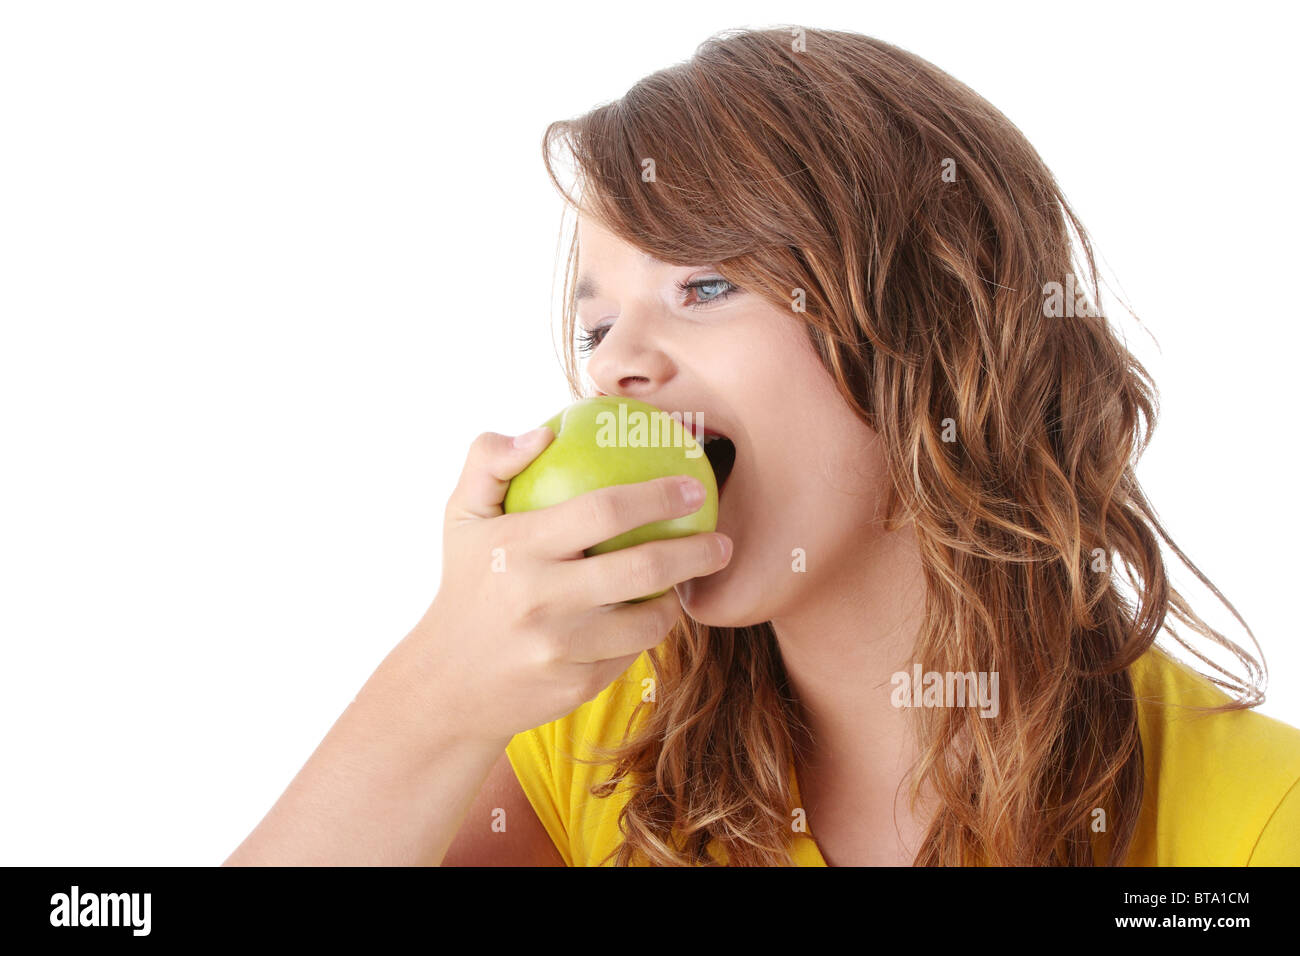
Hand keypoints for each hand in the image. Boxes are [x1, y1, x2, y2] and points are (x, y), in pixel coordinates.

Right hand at [411, 427, 731, 745]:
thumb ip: (490, 461)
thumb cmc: (468, 583)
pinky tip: (653, 615)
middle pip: (642, 569)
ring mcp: (559, 649)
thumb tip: (545, 431)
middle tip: (722, 540)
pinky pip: (631, 654)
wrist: (447, 684)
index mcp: (517, 547)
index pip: (603, 511)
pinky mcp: (575, 687)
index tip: (693, 485)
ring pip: (648, 621)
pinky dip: (646, 633)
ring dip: (677, 599)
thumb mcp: (462, 516)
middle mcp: (539, 599)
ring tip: (689, 580)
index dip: (658, 495)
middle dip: (696, 552)